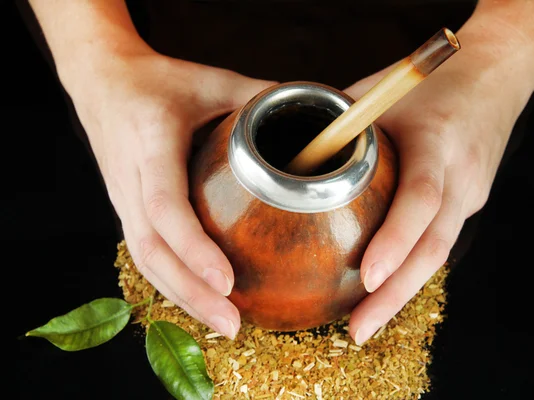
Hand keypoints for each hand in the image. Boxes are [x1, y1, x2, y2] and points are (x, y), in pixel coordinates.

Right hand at [67, 48, 275, 338]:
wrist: (102, 83)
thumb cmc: (159, 82)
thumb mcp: (212, 81)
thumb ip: (259, 99)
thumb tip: (315, 120)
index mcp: (150, 143)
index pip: (164, 206)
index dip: (193, 247)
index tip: (227, 281)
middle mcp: (130, 179)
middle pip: (152, 250)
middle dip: (192, 293)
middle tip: (234, 325)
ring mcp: (123, 199)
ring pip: (146, 262)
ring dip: (183, 298)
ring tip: (225, 326)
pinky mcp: (126, 210)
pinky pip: (146, 255)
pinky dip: (174, 284)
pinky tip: (202, 302)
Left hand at [343, 25, 533, 344]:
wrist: (493, 76)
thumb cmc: (430, 82)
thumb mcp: (381, 93)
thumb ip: (342, 128)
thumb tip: (292, 163)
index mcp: (437, 140)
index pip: (422, 197)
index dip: (396, 238)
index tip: (369, 277)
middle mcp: (460, 173)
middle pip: (434, 246)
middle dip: (396, 294)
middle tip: (358, 329)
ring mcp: (471, 192)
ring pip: (439, 253)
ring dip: (403, 293)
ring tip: (365, 324)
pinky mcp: (469, 202)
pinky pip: (439, 240)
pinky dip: (411, 267)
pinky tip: (386, 289)